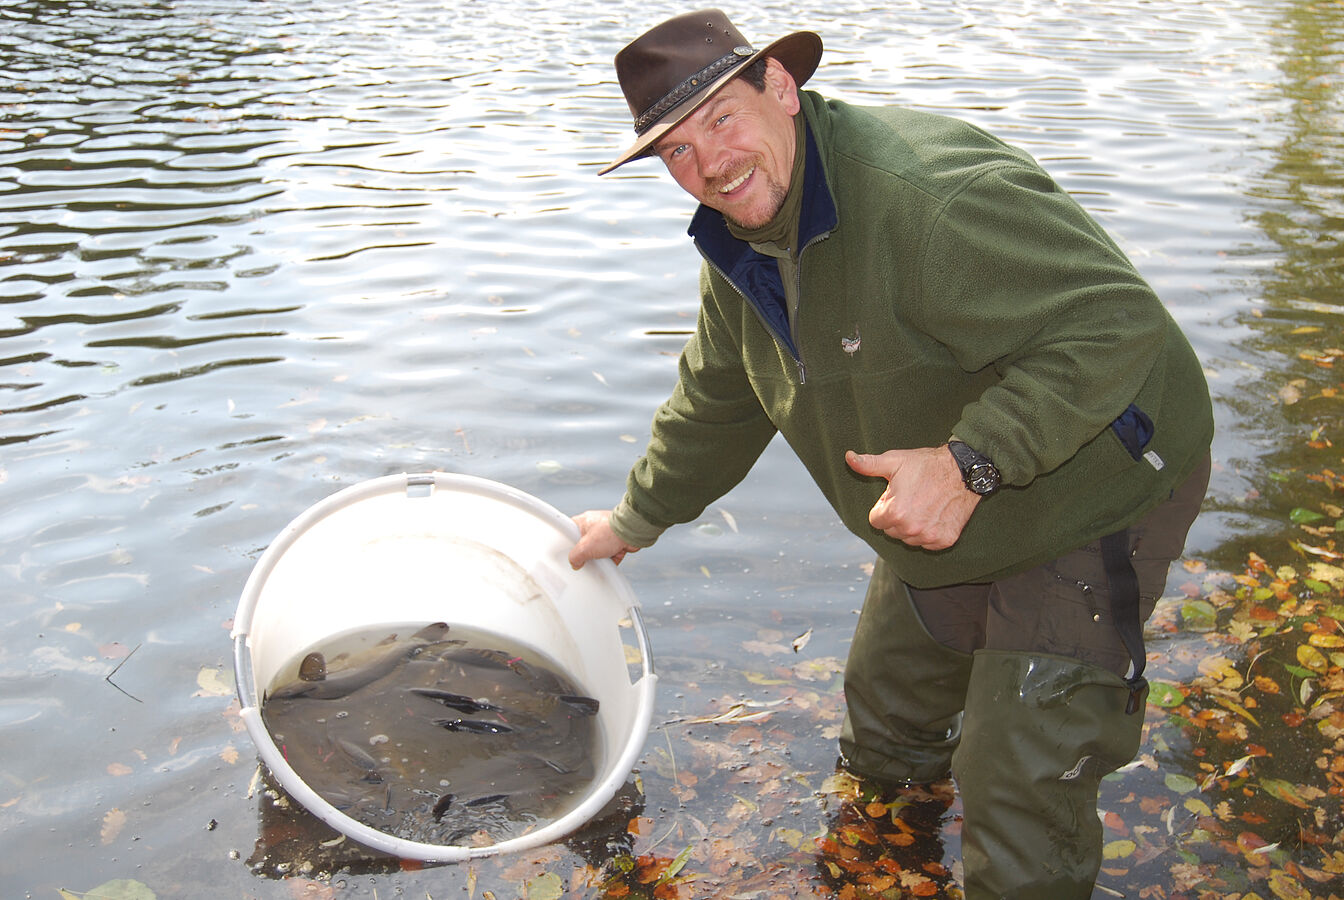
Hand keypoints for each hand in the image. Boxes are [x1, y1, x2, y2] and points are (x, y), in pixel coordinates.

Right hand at [568, 509, 638, 569]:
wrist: (632, 532)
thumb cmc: (610, 531)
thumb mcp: (585, 547)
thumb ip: (575, 556)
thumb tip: (575, 562)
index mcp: (583, 522)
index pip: (569, 532)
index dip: (568, 543)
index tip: (567, 553)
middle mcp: (594, 526)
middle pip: (584, 544)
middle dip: (585, 554)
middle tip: (584, 560)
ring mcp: (605, 534)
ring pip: (597, 551)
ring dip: (598, 558)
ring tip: (598, 562)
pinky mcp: (615, 541)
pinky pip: (609, 554)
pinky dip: (609, 560)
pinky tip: (608, 564)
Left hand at [845, 446, 979, 550]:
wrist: (963, 470)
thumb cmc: (927, 465)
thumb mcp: (895, 462)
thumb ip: (868, 464)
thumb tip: (848, 457)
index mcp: (894, 513)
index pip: (875, 520)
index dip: (884, 506)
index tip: (896, 495)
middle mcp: (911, 529)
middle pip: (891, 531)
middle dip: (897, 517)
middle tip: (911, 498)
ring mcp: (929, 536)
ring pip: (909, 538)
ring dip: (912, 526)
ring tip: (924, 505)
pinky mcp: (945, 540)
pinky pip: (927, 543)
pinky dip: (929, 532)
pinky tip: (935, 514)